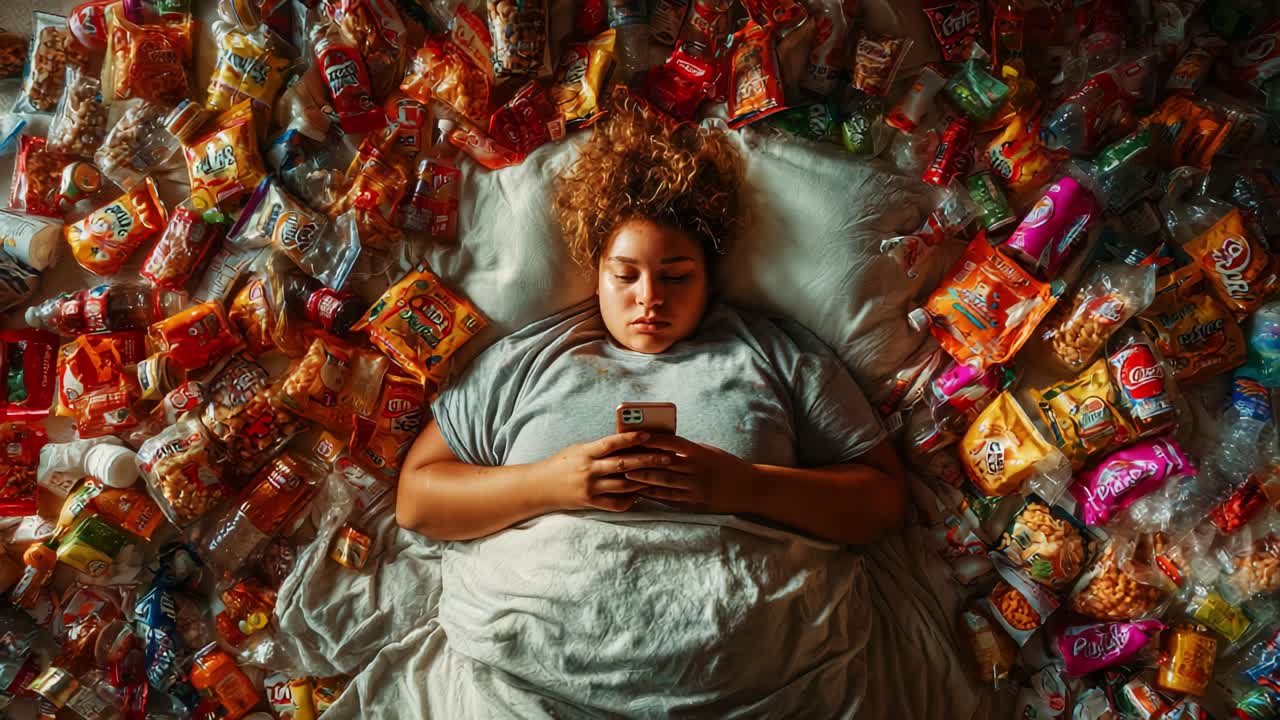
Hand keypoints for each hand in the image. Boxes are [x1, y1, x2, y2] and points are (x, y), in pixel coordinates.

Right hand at [537, 432, 676, 512]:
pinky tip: (640, 495)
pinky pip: (615, 503)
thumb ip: (600, 448)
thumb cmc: (562, 464)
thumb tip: (628, 442)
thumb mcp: (578, 449)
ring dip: (644, 480)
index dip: (631, 438)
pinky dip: (629, 500)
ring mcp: (590, 488)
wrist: (540, 487)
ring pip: (623, 485)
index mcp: (586, 452)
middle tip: (667, 457)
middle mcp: (589, 470)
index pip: (612, 443)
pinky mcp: (590, 503)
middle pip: (623, 465)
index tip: (648, 435)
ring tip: (660, 476)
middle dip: (648, 460)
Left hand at [621, 435, 757, 513]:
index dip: (652, 439)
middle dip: (641, 460)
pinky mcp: (696, 503)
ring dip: (644, 479)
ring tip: (627, 476)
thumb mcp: (710, 452)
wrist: (750, 488)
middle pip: (663, 463)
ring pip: (664, 482)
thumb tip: (664, 446)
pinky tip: (643, 493)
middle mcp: (697, 469)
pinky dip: (655, 495)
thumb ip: (689, 450)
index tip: (636, 436)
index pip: (672, 442)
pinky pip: (671, 499)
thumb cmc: (727, 466)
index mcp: (699, 453)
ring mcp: (696, 487)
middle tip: (623, 458)